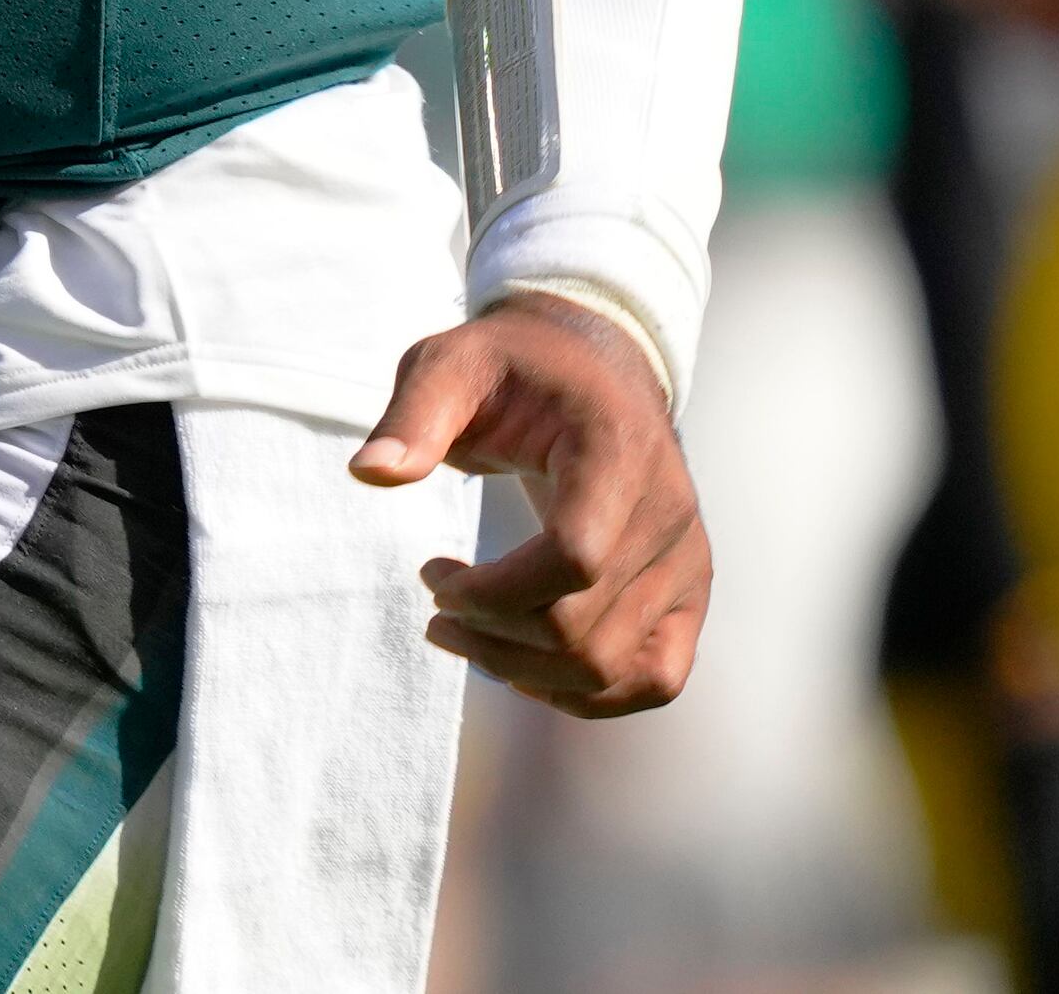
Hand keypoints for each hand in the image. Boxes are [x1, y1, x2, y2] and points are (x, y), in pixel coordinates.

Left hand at [351, 288, 712, 716]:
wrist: (596, 369)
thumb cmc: (515, 366)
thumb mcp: (452, 363)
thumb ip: (414, 415)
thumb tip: (370, 473)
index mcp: (617, 455)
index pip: (573, 560)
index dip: (492, 591)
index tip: (431, 573)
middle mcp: (669, 517)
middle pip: (585, 629)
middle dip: (492, 636)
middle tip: (436, 607)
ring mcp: (687, 563)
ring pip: (615, 669)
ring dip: (527, 673)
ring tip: (463, 634)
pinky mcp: (688, 596)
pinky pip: (655, 679)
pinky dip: (587, 694)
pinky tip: (524, 668)